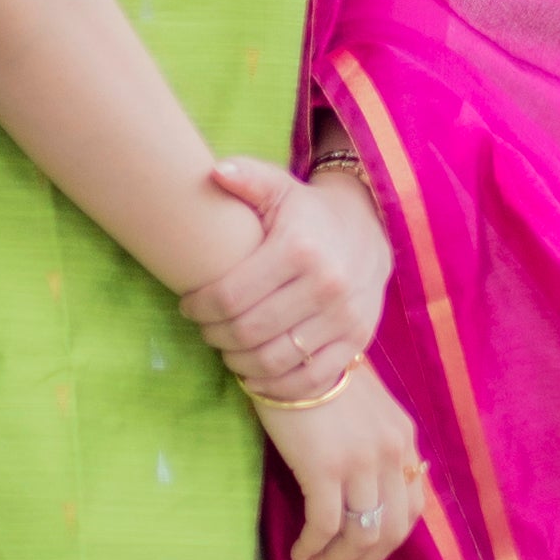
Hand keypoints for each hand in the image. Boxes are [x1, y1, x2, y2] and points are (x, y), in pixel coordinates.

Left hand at [184, 150, 389, 406]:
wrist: (371, 229)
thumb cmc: (307, 212)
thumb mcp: (279, 187)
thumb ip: (246, 177)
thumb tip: (215, 173)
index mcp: (298, 249)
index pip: (230, 296)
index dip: (199, 308)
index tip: (187, 306)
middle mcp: (326, 286)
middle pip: (248, 332)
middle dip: (215, 336)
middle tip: (205, 329)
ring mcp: (344, 318)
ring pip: (275, 361)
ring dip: (240, 363)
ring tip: (227, 349)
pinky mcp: (357, 341)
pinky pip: (309, 381)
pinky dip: (276, 386)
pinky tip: (257, 373)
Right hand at [254, 353, 427, 559]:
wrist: (293, 350)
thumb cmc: (320, 376)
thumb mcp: (366, 408)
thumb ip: (377, 444)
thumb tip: (370, 488)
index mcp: (404, 439)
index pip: (413, 507)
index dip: (389, 540)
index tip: (364, 554)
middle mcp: (391, 453)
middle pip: (391, 529)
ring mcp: (361, 462)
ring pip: (360, 534)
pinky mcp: (325, 468)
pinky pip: (325, 525)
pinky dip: (313, 548)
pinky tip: (298, 554)